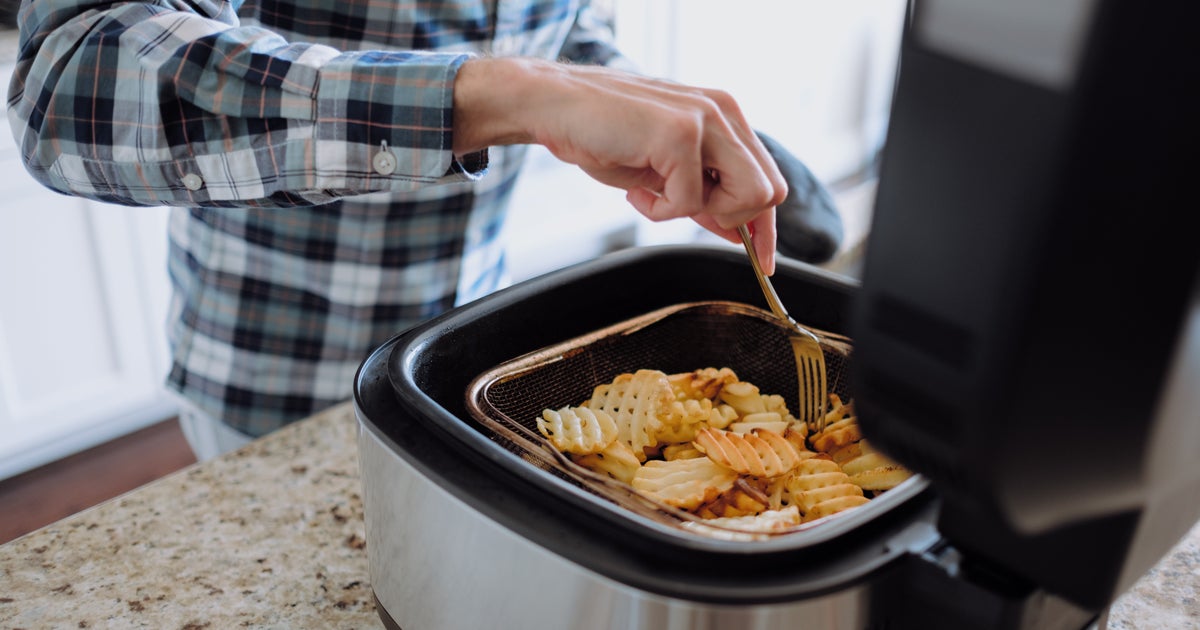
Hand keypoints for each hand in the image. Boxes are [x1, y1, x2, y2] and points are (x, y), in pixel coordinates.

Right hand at [453, 57, 786, 273]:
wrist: (554, 106)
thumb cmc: (602, 136)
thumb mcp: (664, 171)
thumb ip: (705, 194)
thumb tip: (739, 231)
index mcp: (724, 115)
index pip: (768, 178)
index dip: (766, 227)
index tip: (763, 261)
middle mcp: (724, 111)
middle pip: (769, 192)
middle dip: (730, 219)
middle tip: (682, 208)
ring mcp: (705, 119)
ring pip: (747, 197)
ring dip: (699, 212)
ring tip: (657, 195)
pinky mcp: (680, 134)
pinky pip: (691, 202)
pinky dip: (659, 210)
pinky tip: (636, 190)